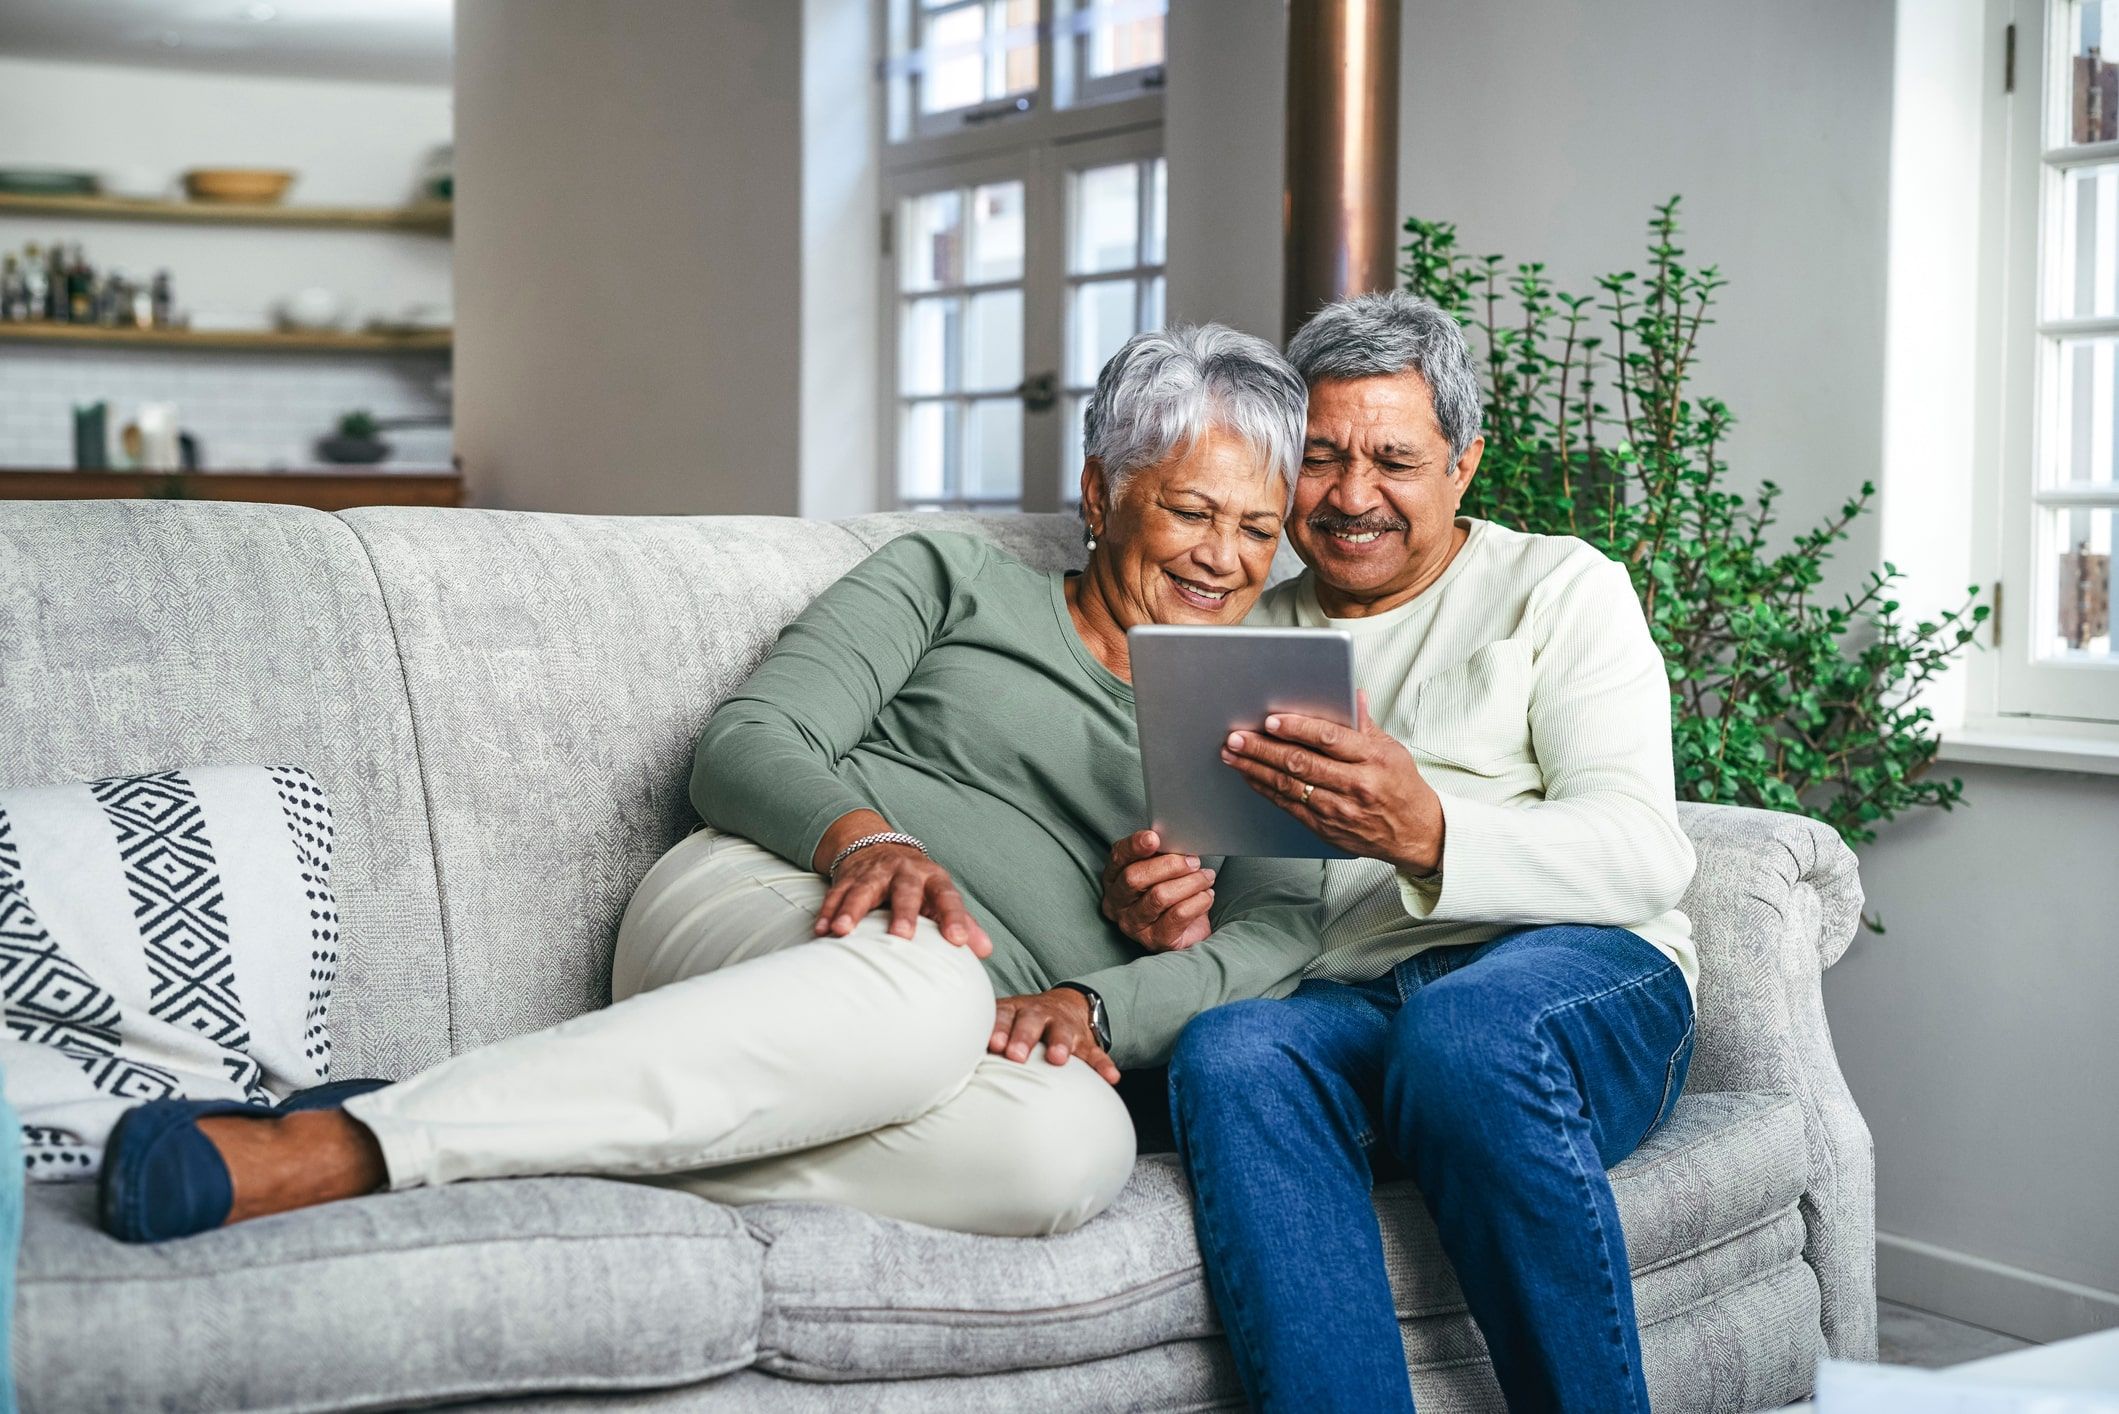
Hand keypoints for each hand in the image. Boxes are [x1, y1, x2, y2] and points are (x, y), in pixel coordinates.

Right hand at [814, 843, 992, 956]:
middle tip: (901, 936)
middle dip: (903, 913)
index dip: (954, 918)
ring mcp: (874, 873)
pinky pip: (836, 894)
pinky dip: (827, 912)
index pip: (947, 897)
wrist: (881, 848)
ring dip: (851, 911)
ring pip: (862, 890)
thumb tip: (987, 951)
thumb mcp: (941, 897)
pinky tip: (820, 931)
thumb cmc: (919, 884)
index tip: (958, 941)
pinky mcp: (849, 878)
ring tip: (841, 932)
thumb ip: (964, 923)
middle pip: (905, 890)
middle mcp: (905, 872)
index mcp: (933, 878)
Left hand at [989, 990, 1119, 1083]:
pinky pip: (1096, 1053)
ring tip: (1058, 1059)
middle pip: (1032, 1021)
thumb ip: (981, 1035)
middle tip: (1016, 1055)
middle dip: (1023, 1037)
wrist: (1063, 1005)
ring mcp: (1065, 1026)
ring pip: (1064, 1033)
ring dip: (1061, 1044)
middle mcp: (1040, 1014)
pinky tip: (1112, 1078)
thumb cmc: (1020, 1022)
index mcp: (1015, 1010)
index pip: (1004, 1016)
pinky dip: (1104, 1065)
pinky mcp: (1086, 1041)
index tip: (992, 1045)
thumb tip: (945, 1060)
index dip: (998, 1029)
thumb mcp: (1002, 1020)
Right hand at [1099, 830, 1215, 952]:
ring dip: (1189, 883)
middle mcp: (1116, 903)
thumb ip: (1161, 853)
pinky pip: (1178, 915)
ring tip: (1206, 877)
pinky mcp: (1154, 941)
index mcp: (1113, 878)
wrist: (1191, 929)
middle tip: (1194, 861)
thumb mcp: (1163, 869)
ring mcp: (1133, 924)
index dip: (1134, 846)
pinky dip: (1198, 901)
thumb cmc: (1173, 890)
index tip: (1154, 838)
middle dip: (1169, 865)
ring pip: (1159, 896)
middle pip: (1135, 878)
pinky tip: (1207, 896)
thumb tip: (1175, 838)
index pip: (1118, 857)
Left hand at [1220, 690, 1445, 873]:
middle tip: (1237, 737)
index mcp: (1374, 759)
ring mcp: (1340, 810)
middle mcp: (1356, 785)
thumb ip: (1365, 724)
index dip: (1298, 728)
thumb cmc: (1402, 787)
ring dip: (1256, 769)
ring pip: (1290, 787)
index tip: (1271, 720)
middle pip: (1302, 764)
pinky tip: (1250, 776)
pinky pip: (1289, 807)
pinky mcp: (1327, 828)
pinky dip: (1266, 789)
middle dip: (1263, 749)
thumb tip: (1351, 693)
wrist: (1415, 834)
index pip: (1330, 739)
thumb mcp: (1392, 749)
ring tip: (1233, 754)